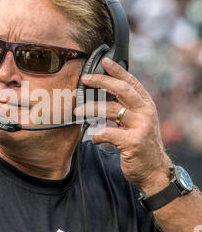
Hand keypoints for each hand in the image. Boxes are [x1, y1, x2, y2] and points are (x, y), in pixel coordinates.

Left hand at [76, 57, 171, 193]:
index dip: (117, 70)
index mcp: (146, 104)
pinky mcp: (132, 142)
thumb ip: (126, 107)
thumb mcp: (139, 121)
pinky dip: (96, 134)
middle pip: (121, 90)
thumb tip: (103, 93)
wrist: (153, 170)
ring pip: (110, 110)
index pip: (131, 82)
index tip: (104, 60)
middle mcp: (145, 112)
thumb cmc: (141, 143)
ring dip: (90, 109)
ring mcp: (140, 126)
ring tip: (77, 111)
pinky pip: (107, 132)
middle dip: (101, 81)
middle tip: (85, 78)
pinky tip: (94, 138)